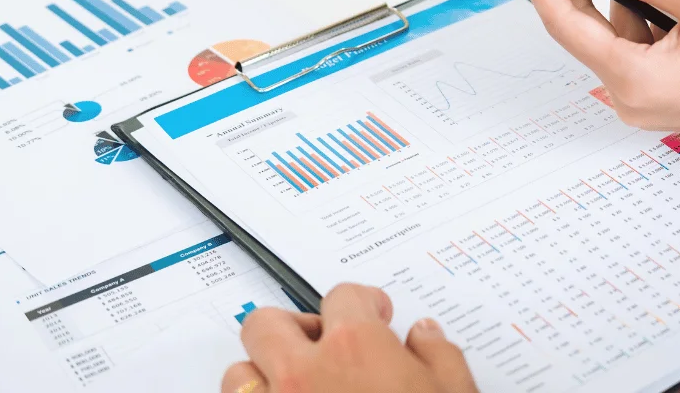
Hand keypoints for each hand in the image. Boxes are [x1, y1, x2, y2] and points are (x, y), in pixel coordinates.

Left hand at [222, 284, 476, 392]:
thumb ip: (440, 358)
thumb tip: (425, 336)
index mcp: (354, 348)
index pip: (342, 295)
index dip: (363, 302)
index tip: (374, 314)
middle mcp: (302, 374)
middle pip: (267, 323)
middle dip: (294, 328)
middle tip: (322, 343)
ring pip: (238, 374)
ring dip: (262, 375)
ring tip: (294, 389)